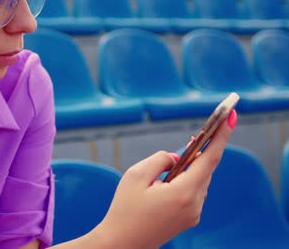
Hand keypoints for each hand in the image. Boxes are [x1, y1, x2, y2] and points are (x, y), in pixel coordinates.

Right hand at [95, 110, 236, 248]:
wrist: (121, 243)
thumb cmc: (124, 209)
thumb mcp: (136, 175)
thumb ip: (160, 159)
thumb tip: (176, 158)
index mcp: (183, 193)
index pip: (209, 159)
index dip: (221, 136)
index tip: (231, 117)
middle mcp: (194, 205)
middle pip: (204, 170)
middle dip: (200, 152)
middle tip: (196, 135)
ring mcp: (193, 214)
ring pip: (199, 181)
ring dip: (189, 168)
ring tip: (173, 161)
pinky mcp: (188, 219)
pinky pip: (193, 193)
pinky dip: (186, 181)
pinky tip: (169, 179)